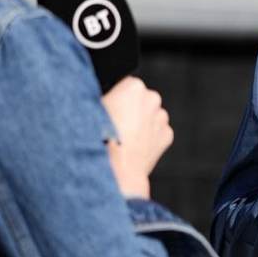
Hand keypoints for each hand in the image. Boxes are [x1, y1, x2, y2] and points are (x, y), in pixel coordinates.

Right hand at [100, 76, 172, 197]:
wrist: (116, 171)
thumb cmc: (99, 140)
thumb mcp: (91, 110)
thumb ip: (101, 97)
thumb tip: (101, 97)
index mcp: (133, 86)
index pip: (125, 85)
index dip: (116, 98)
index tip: (109, 110)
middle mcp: (152, 98)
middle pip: (140, 100)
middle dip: (131, 110)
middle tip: (116, 125)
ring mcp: (161, 117)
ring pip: (150, 116)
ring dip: (141, 124)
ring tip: (124, 139)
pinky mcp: (167, 135)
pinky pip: (157, 133)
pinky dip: (149, 138)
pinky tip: (134, 147)